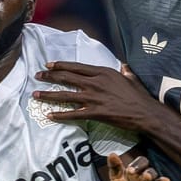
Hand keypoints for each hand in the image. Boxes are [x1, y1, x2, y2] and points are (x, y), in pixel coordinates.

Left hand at [34, 62, 155, 130]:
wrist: (144, 113)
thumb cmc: (139, 96)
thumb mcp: (131, 78)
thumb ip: (124, 71)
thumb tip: (123, 66)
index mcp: (103, 72)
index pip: (77, 67)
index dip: (61, 65)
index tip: (49, 65)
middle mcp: (95, 83)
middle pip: (67, 78)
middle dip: (50, 76)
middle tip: (37, 76)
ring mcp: (94, 98)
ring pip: (66, 95)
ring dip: (49, 95)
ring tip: (35, 94)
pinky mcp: (95, 112)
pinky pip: (73, 114)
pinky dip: (60, 115)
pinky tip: (50, 115)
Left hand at [107, 153, 172, 180]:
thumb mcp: (118, 178)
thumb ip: (114, 167)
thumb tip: (112, 154)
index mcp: (139, 170)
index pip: (141, 162)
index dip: (137, 165)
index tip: (129, 171)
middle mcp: (150, 177)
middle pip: (152, 172)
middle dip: (149, 174)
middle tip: (146, 177)